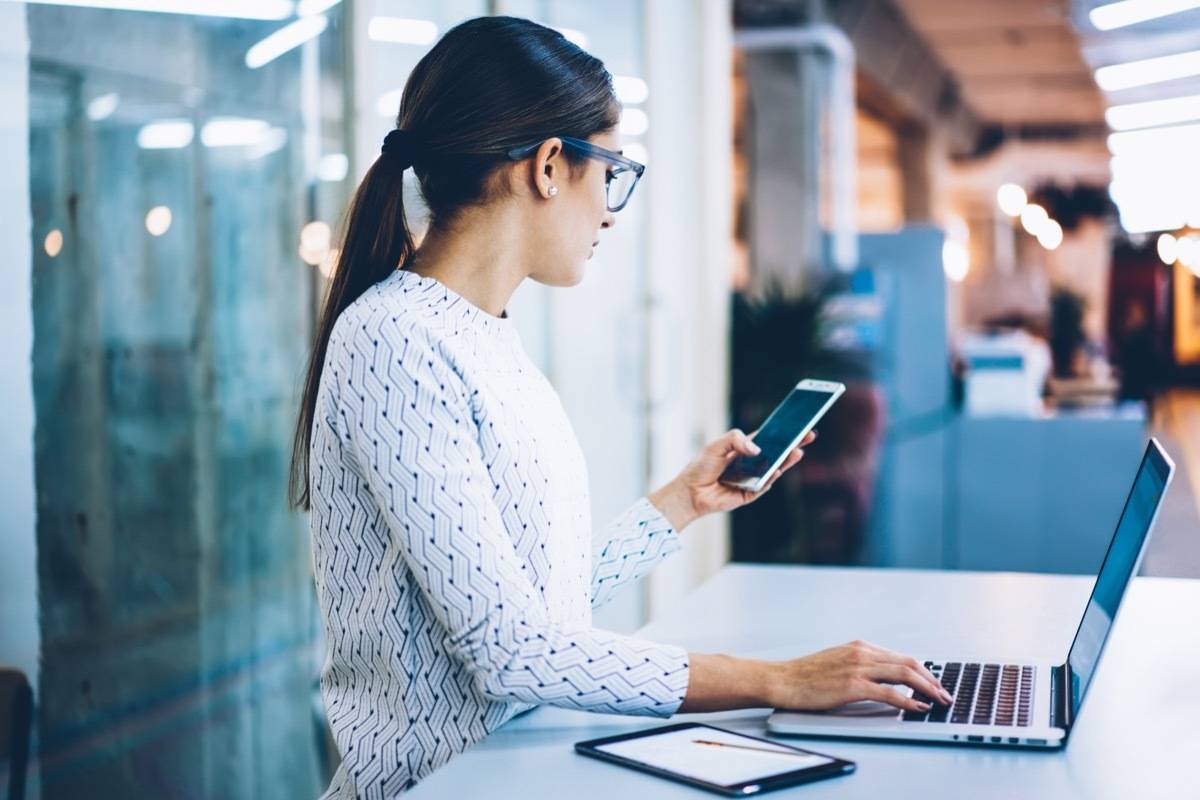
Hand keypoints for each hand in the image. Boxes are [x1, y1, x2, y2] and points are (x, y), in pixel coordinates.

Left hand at [648, 428, 814, 530]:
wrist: (689, 492)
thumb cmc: (701, 467)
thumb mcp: (716, 445)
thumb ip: (735, 439)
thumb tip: (756, 448)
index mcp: (744, 449)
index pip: (769, 438)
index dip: (784, 432)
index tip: (799, 424)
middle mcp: (751, 463)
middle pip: (777, 453)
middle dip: (793, 444)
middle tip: (808, 435)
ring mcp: (753, 479)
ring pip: (775, 469)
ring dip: (787, 461)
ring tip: (798, 451)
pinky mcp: (750, 494)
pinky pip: (764, 485)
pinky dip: (770, 478)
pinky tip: (776, 470)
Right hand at [766, 640, 953, 712]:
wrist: (783, 680)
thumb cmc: (806, 675)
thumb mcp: (838, 662)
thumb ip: (861, 666)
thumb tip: (884, 680)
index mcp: (860, 646)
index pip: (901, 657)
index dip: (923, 671)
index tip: (935, 683)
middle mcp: (862, 652)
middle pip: (909, 663)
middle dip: (932, 680)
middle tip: (945, 694)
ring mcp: (858, 668)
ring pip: (904, 674)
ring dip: (927, 688)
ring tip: (939, 701)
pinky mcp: (852, 685)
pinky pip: (889, 693)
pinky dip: (908, 700)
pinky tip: (918, 707)